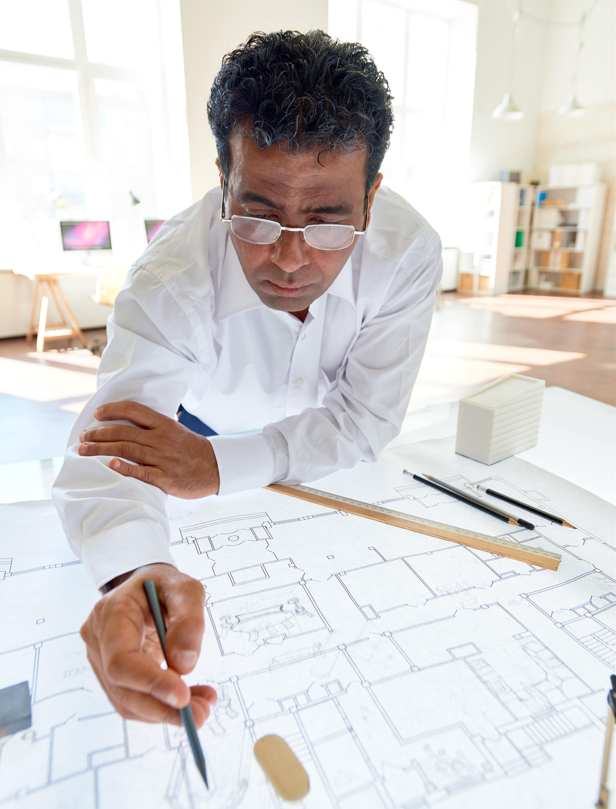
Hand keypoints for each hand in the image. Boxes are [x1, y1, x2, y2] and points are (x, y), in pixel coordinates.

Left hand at [78, 401, 219, 497]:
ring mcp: (163, 458)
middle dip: (98, 433)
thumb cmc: (193, 450)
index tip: (97, 415)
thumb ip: (155, 427)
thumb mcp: (177, 431)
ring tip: (84, 450)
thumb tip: (129, 424)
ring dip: (101, 449)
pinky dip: (125, 468)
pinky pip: (142, 472)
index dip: (112, 410)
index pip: (133, 410)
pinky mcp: (165, 478)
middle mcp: (162, 439)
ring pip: (126, 450)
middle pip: (123, 432)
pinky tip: (110, 465)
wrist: (216, 468)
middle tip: (83, 437)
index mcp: (164, 424)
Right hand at [80, 563, 216, 725]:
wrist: (147, 587)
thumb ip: (189, 622)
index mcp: (112, 612)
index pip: (121, 660)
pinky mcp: (112, 673)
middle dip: (162, 707)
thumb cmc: (164, 585)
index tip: (182, 697)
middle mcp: (98, 639)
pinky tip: (189, 699)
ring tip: (201, 707)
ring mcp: (100, 658)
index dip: (150, 683)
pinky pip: (132, 698)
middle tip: (200, 714)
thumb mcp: (186, 589)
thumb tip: (185, 665)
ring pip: (127, 700)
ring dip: (164, 711)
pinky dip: (160, 706)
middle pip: (122, 688)